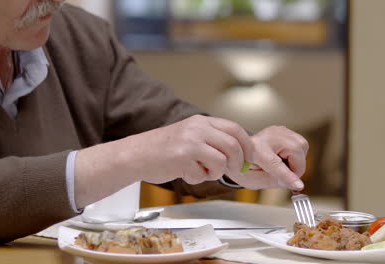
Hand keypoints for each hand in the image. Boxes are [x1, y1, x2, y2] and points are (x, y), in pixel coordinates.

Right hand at [118, 115, 253, 184]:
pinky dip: (197, 178)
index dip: (247, 145)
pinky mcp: (182, 158)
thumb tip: (240, 154)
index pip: (235, 129)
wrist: (135, 154)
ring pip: (221, 162)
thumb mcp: (190, 135)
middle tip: (232, 171)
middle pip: (233, 145)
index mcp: (201, 121)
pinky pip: (203, 174)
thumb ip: (212, 140)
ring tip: (200, 171)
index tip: (250, 158)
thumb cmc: (163, 149)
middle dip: (237, 162)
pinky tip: (183, 172)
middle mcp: (197, 128)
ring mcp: (189, 142)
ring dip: (215, 172)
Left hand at [227, 126, 307, 190]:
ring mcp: (277, 130)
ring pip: (303, 147)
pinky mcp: (284, 129)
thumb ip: (272, 182)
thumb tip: (293, 182)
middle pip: (297, 154)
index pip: (275, 164)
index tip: (299, 185)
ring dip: (296, 161)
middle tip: (281, 173)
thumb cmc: (246, 165)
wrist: (240, 149)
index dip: (288, 176)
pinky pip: (302, 144)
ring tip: (280, 163)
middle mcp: (267, 137)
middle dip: (295, 169)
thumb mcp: (253, 180)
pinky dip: (297, 154)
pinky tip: (283, 156)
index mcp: (255, 152)